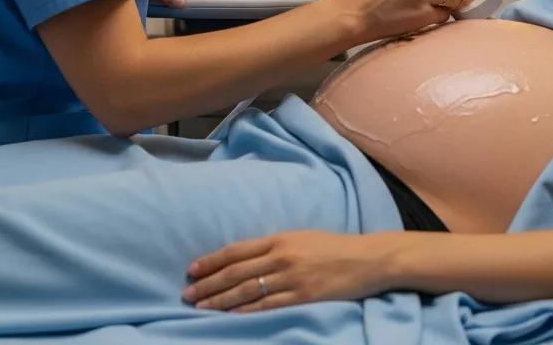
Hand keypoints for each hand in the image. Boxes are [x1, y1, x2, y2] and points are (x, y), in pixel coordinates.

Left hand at [182, 230, 396, 311]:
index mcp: (281, 238)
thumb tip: (246, 259)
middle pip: (237, 271)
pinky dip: (245, 310)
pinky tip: (229, 315)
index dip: (212, 260)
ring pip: (247, 289)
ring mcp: (292, 276)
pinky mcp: (302, 295)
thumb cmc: (334, 247)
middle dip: (209, 283)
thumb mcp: (302, 238)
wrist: (366, 258)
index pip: (237, 250)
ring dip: (220, 299)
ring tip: (200, 306)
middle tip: (187, 293)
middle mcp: (282, 255)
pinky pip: (267, 305)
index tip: (192, 269)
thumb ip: (276, 247)